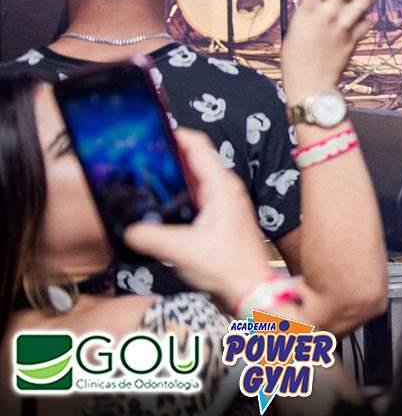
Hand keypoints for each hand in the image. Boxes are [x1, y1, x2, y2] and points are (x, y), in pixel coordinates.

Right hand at [124, 129, 279, 313]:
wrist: (253, 291)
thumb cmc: (229, 267)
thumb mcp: (182, 250)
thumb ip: (150, 238)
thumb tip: (128, 230)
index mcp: (221, 186)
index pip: (198, 145)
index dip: (174, 133)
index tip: (150, 129)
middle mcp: (225, 190)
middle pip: (194, 161)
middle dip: (167, 155)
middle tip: (138, 155)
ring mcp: (224, 205)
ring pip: (194, 181)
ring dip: (171, 178)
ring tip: (142, 178)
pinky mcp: (219, 221)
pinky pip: (195, 198)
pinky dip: (177, 197)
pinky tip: (158, 208)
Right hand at [282, 0, 381, 99]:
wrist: (310, 85)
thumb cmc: (295, 57)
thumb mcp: (295, 27)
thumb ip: (310, 10)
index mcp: (308, 12)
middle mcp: (328, 16)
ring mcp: (343, 27)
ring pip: (362, 2)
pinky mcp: (354, 39)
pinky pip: (365, 24)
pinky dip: (366, 18)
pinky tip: (369, 14)